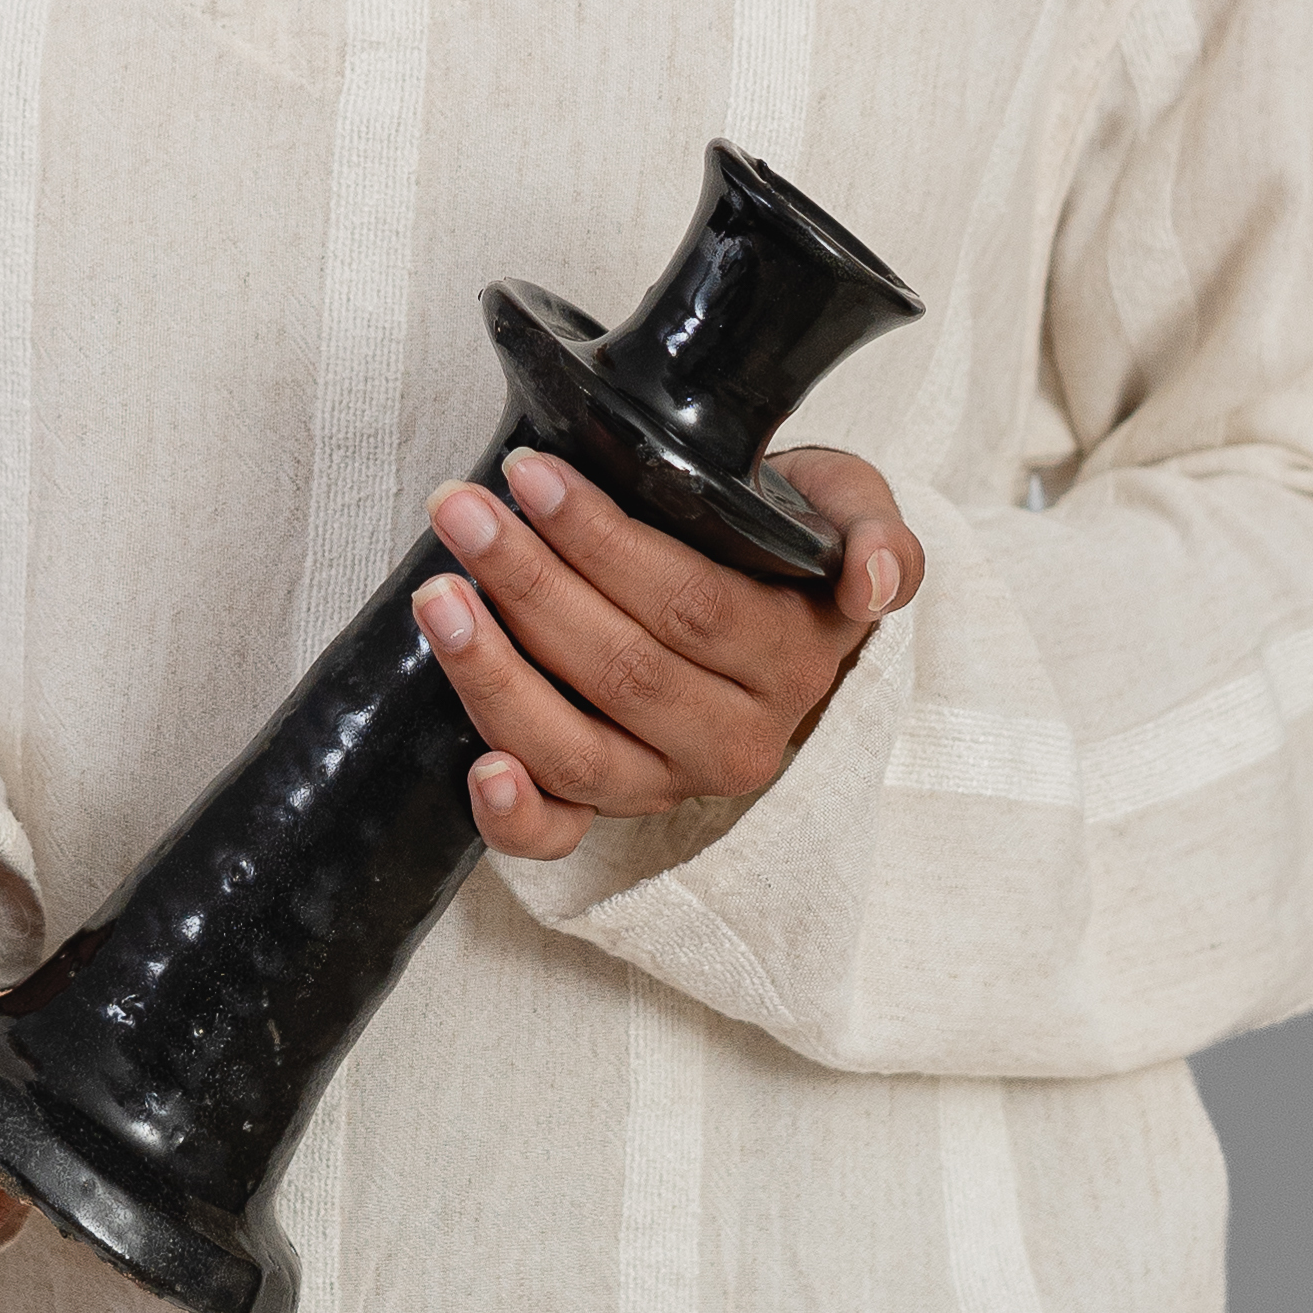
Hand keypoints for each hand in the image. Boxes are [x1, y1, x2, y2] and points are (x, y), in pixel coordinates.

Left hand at [410, 445, 923, 861]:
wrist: (768, 609)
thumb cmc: (784, 546)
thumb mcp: (846, 509)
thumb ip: (876, 532)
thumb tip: (874, 581)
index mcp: (791, 660)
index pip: (689, 605)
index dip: (604, 544)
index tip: (534, 478)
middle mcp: (736, 738)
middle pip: (622, 670)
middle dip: (529, 584)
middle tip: (462, 512)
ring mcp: (671, 783)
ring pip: (578, 747)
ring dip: (494, 673)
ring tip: (436, 599)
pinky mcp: (616, 811)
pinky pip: (562, 834)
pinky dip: (515, 815)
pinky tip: (479, 770)